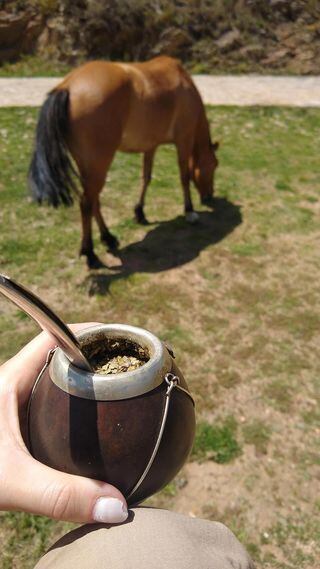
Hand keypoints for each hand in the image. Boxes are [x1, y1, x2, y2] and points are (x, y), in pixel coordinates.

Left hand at [0, 323, 127, 523]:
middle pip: (61, 358)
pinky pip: (48, 410)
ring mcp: (11, 408)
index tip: (121, 339)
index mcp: (11, 379)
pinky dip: (71, 413)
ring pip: (54, 385)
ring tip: (118, 398)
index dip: (90, 332)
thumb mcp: (9, 480)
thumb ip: (60, 495)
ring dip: (82, 386)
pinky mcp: (11, 430)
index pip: (56, 336)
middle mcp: (12, 387)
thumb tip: (118, 506)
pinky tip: (88, 434)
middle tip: (129, 372)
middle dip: (94, 359)